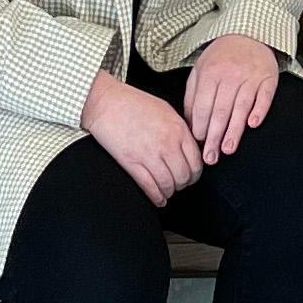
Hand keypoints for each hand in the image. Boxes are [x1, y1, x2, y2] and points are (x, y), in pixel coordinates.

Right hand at [84, 71, 202, 204]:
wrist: (106, 103)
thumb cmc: (134, 103)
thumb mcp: (166, 110)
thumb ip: (180, 129)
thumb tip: (189, 147)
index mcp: (178, 129)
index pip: (196, 161)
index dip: (195, 173)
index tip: (192, 175)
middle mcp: (167, 144)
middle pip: (184, 176)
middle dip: (184, 184)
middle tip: (180, 184)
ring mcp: (149, 155)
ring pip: (168, 184)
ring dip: (170, 191)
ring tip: (168, 190)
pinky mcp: (132, 163)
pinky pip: (150, 187)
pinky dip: (157, 197)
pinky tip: (159, 199)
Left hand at [182, 34, 281, 164]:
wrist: (248, 34)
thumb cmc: (221, 57)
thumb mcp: (200, 70)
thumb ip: (193, 96)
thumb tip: (190, 124)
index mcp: (210, 73)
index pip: (203, 105)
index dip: (200, 126)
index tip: (198, 144)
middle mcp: (230, 75)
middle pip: (221, 110)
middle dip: (214, 136)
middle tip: (211, 157)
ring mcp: (250, 76)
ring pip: (241, 107)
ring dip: (235, 130)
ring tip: (228, 149)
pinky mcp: (268, 78)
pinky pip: (264, 96)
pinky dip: (259, 110)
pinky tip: (253, 124)